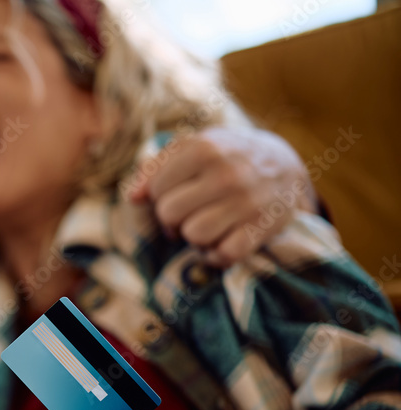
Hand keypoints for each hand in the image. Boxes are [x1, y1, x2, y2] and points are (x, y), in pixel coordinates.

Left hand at [127, 127, 316, 266]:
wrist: (284, 165)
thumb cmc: (224, 157)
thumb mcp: (192, 148)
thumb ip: (155, 167)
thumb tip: (132, 197)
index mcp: (204, 148)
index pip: (156, 189)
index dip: (159, 196)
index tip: (176, 193)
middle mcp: (227, 173)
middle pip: (169, 214)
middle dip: (173, 218)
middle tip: (188, 213)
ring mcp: (247, 201)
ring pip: (194, 236)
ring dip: (195, 237)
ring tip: (207, 224)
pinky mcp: (262, 228)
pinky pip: (223, 255)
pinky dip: (217, 255)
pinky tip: (222, 241)